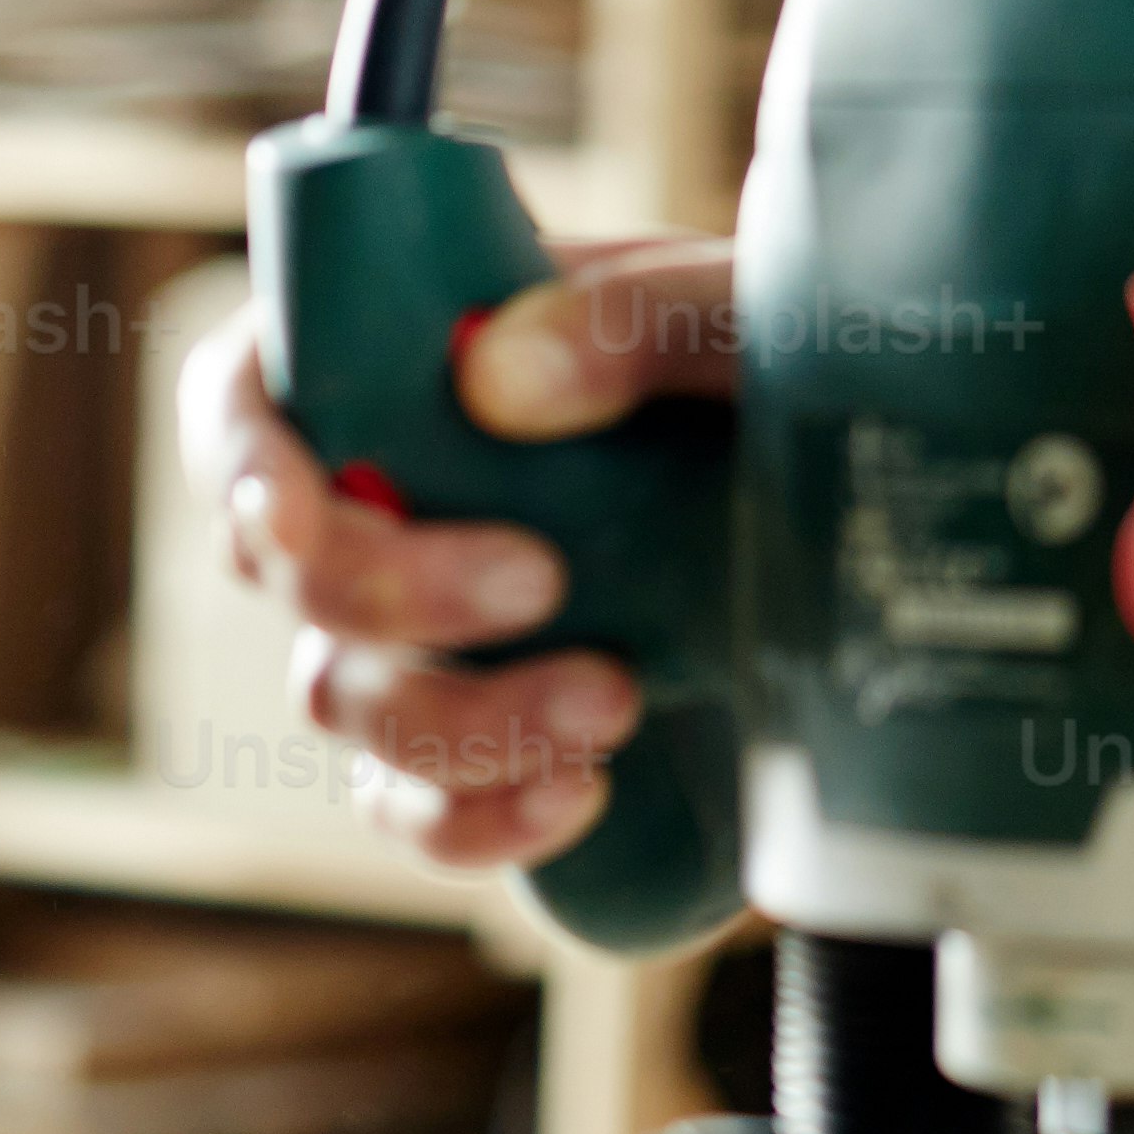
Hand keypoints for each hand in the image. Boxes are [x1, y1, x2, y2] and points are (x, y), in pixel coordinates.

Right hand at [183, 241, 739, 875]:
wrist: (894, 528)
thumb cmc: (799, 376)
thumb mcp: (749, 314)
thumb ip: (642, 315)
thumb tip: (494, 380)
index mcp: (426, 359)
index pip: (250, 396)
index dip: (239, 457)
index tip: (294, 511)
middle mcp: (401, 496)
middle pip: (289, 572)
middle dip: (390, 590)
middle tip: (540, 581)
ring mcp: (431, 632)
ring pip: (344, 700)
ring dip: (458, 716)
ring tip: (616, 699)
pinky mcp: (488, 741)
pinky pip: (414, 811)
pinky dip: (474, 818)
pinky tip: (582, 793)